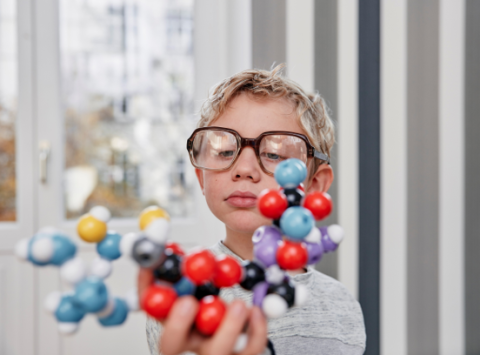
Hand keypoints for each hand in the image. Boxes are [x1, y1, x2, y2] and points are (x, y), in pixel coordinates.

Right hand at [138, 268, 267, 354]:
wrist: (241, 312)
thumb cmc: (214, 295)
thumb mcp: (200, 278)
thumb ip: (189, 265)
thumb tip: (173, 245)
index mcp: (172, 316)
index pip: (151, 307)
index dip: (148, 290)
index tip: (152, 270)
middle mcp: (189, 338)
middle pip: (171, 344)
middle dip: (176, 324)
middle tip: (188, 302)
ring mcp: (214, 350)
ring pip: (215, 351)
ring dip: (227, 327)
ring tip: (239, 304)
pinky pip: (248, 350)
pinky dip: (255, 330)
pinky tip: (256, 311)